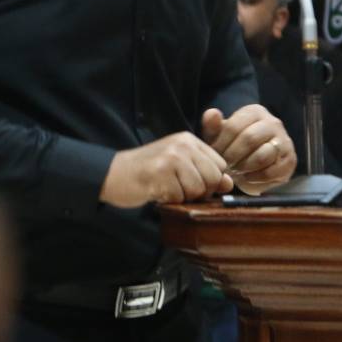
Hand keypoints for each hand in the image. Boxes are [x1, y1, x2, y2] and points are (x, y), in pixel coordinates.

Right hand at [99, 132, 232, 207]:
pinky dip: (169, 201)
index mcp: (189, 140)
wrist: (113, 174)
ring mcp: (171, 158)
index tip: (191, 182)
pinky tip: (157, 192)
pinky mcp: (160, 173)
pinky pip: (179, 197)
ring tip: (166, 188)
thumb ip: (204, 171)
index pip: (220, 165)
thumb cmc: (148, 172)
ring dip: (183, 197)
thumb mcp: (179, 166)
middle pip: (213, 178)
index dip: (210, 181)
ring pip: (198, 190)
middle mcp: (182, 145)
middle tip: (177, 188)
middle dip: (199, 192)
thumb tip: (228, 183)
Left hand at [201, 105, 295, 194]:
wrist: (252, 167)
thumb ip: (212, 125)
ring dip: (244, 168)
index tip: (214, 156)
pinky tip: (246, 178)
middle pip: (249, 139)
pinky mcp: (290, 161)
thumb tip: (212, 113)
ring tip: (235, 172)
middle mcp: (273, 123)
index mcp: (254, 112)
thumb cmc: (233, 147)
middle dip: (232, 156)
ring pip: (262, 156)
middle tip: (224, 167)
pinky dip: (254, 179)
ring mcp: (284, 141)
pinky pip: (270, 172)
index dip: (220, 144)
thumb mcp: (219, 136)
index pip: (234, 126)